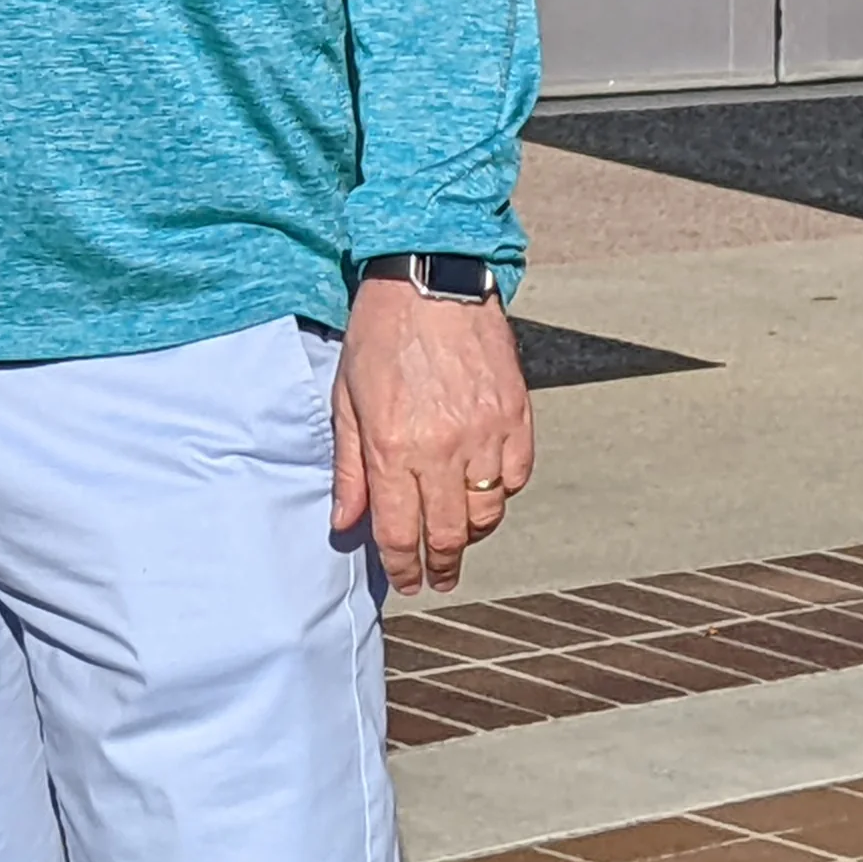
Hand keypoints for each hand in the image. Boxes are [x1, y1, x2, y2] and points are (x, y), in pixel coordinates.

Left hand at [333, 282, 533, 595]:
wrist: (431, 280)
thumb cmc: (381, 333)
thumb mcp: (347, 397)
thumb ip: (349, 466)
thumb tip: (346, 522)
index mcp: (394, 446)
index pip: (399, 530)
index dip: (403, 565)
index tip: (407, 581)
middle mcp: (443, 448)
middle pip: (449, 534)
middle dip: (440, 564)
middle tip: (436, 576)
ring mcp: (486, 434)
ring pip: (488, 512)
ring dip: (470, 531)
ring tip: (456, 533)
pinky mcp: (517, 417)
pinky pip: (517, 477)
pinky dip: (502, 491)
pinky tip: (483, 486)